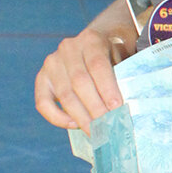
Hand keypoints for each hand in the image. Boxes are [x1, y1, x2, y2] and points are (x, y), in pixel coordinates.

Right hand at [34, 5, 135, 132]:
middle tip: (108, 127)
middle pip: (80, 82)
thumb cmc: (113, 57)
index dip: (107, 89)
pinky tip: (74, 125)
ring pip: (64, 94)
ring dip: (81, 117)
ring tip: (96, 132)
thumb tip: (129, 109)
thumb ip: (122, 77)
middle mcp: (68, 48)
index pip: (97, 65)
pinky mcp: (42, 78)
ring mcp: (52, 63)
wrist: (96, 44)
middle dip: (95, 108)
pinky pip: (43, 102)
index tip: (117, 109)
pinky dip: (57, 117)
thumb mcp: (121, 58)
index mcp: (91, 40)